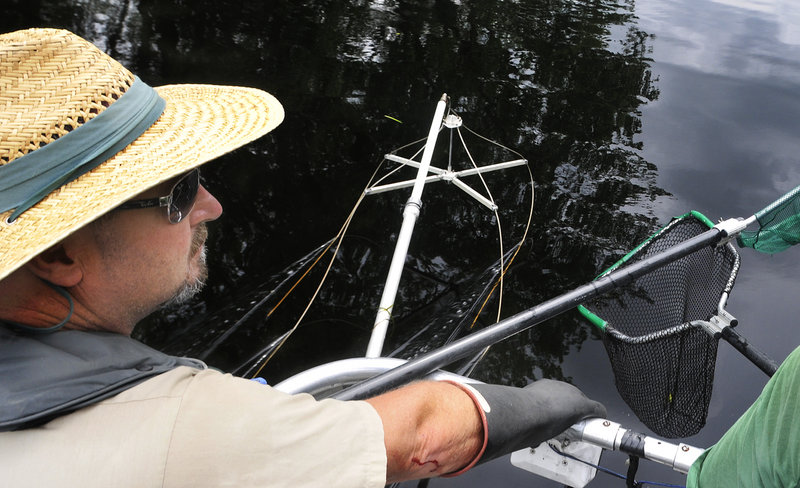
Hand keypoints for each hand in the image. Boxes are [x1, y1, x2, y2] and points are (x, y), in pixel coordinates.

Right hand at [448, 379, 605, 472]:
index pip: (548, 397)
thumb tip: (478, 409)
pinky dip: (598, 415)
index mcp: (539, 388)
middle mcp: (554, 388)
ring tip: (575, 424)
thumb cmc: (515, 411)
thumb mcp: (506, 408)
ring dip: (577, 414)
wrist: (529, 412)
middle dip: (564, 410)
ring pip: (578, 405)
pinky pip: (595, 410)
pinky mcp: (582, 405)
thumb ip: (499, 409)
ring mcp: (569, 396)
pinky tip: (602, 420)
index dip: (549, 407)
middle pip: (565, 400)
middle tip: (560, 422)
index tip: (545, 414)